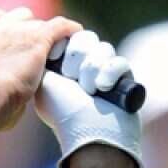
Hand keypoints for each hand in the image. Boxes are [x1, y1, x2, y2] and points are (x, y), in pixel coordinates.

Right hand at [0, 5, 82, 128]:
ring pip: (42, 24)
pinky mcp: (40, 38)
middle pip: (20, 15)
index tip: (1, 35)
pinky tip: (75, 35)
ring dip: (47, 38)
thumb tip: (10, 98)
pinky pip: (61, 26)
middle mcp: (0, 26)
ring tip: (53, 56)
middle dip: (27, 30)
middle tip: (31, 52)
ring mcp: (21, 30)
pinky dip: (69, 30)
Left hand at [35, 30, 142, 167]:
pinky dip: (109, 73)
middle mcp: (85, 65)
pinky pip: (120, 61)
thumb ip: (44, 60)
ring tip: (88, 89)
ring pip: (104, 48)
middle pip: (87, 38)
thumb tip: (49, 43)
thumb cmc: (63, 110)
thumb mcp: (45, 83)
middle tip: (71, 76)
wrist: (88, 131)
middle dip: (78, 56)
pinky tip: (102, 88)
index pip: (70, 36)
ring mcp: (105, 71)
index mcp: (64, 64)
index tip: (55, 59)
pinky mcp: (124, 79)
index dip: (65, 44)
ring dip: (92, 68)